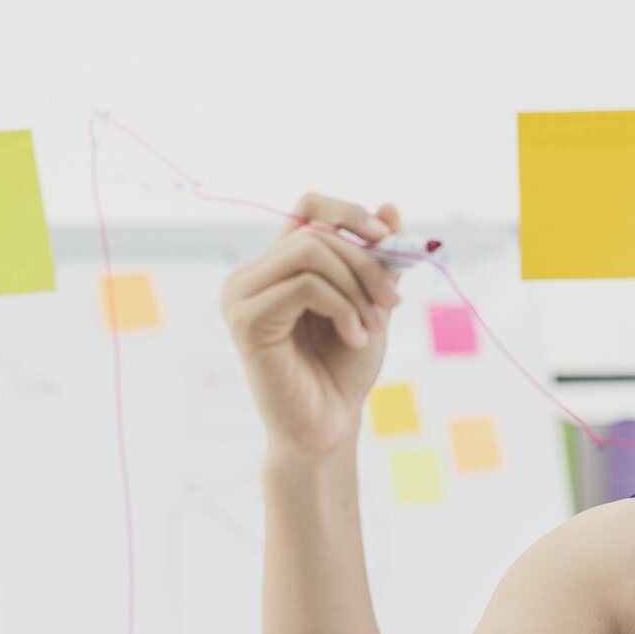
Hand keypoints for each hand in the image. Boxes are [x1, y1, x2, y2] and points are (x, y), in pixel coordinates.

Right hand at [220, 192, 404, 459]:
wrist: (328, 427)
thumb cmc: (344, 370)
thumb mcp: (371, 304)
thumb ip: (378, 260)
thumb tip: (391, 206)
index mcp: (278, 266)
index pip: (307, 208)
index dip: (348, 212)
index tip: (387, 238)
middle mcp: (252, 275)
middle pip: (316, 231)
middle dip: (366, 263)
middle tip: (393, 302)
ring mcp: (241, 295)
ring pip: (310, 251)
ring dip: (356, 286)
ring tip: (373, 325)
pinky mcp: (245, 319)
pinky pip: (305, 285)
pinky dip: (342, 306)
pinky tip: (354, 336)